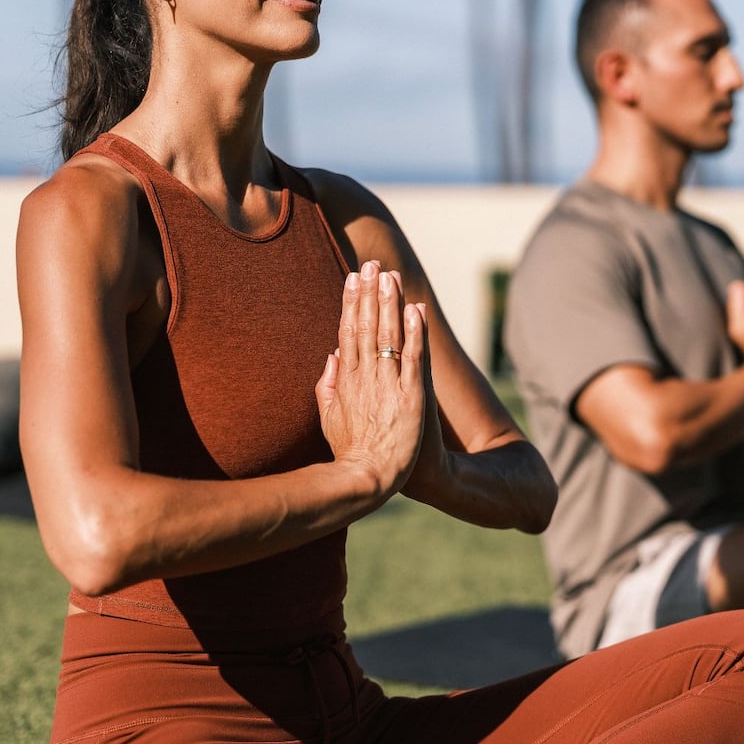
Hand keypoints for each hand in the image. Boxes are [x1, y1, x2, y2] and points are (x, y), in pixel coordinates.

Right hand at [315, 261, 427, 500]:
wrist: (368, 480)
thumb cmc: (351, 451)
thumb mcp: (329, 417)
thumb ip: (328, 385)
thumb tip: (331, 356)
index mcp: (346, 379)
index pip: (348, 332)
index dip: (351, 302)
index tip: (354, 278)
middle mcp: (364, 377)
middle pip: (365, 326)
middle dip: (369, 292)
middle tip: (372, 264)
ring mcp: (387, 386)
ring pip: (388, 336)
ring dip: (389, 303)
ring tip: (391, 276)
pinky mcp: (411, 398)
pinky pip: (413, 359)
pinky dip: (414, 333)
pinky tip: (415, 310)